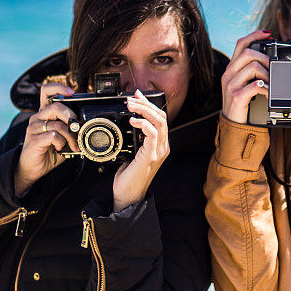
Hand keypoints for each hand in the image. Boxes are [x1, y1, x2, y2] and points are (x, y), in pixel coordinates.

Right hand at [15, 83, 78, 195]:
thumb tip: (85, 126)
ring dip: (70, 136)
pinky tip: (59, 147)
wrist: (33, 167)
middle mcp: (38, 117)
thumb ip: (70, 129)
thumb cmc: (48, 151)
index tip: (72, 92)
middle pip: (55, 106)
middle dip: (71, 117)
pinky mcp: (33, 139)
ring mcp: (34, 127)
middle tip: (77, 128)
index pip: (46, 91)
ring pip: (57, 124)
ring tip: (72, 145)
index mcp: (45, 113)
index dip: (59, 87)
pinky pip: (52, 136)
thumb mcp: (62, 137)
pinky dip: (60, 142)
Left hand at [112, 90, 169, 210]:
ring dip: (144, 110)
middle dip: (146, 104)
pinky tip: (132, 120)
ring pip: (159, 122)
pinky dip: (143, 123)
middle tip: (131, 98)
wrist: (127, 196)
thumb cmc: (128, 177)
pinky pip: (152, 133)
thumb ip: (136, 140)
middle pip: (161, 117)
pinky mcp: (151, 156)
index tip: (136, 95)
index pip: (160, 118)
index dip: (149, 104)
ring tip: (130, 105)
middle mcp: (163, 147)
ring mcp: (159, 152)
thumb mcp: (132, 153)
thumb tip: (130, 123)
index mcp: (159, 145)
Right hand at [221, 30, 270, 122]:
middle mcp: (229, 74)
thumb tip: (268, 60)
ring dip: (268, 75)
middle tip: (273, 68)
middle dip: (265, 58)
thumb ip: (251, 72)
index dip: (255, 35)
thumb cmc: (241, 105)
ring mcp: (231, 84)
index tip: (268, 34)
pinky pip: (256, 85)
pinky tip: (268, 94)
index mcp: (231, 68)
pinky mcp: (237, 96)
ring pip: (254, 67)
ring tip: (271, 84)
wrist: (233, 126)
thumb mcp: (243, 84)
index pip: (241, 43)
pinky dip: (266, 88)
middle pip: (248, 52)